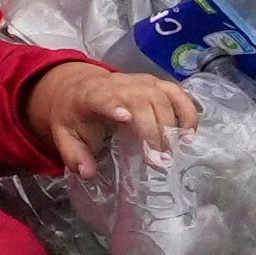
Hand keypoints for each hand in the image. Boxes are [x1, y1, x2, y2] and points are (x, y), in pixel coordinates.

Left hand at [23, 63, 183, 178]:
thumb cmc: (75, 116)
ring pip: (160, 95)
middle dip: (152, 129)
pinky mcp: (154, 83)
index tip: (125, 118)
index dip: (113, 105)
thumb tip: (87, 173)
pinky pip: (175, 92)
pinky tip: (190, 132)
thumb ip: (74, 155)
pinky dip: (186, 110)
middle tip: (160, 160)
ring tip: (175, 151)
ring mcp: (138, 81)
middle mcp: (116, 84)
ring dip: (171, 123)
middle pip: (139, 100)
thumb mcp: (65, 136)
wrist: (80, 88)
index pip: (102, 97)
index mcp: (90, 96)